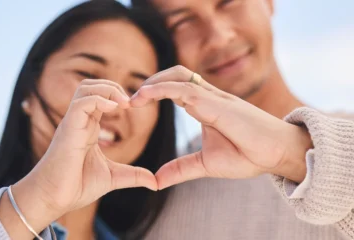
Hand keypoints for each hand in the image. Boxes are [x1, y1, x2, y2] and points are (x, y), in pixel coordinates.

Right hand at [7, 80, 156, 234]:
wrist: (53, 199)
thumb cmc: (77, 186)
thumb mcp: (113, 178)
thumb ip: (134, 176)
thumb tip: (155, 183)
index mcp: (89, 127)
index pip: (101, 98)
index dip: (118, 96)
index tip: (135, 107)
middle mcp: (80, 121)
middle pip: (92, 86)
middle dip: (113, 86)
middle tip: (131, 102)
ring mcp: (73, 123)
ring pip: (86, 88)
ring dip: (108, 89)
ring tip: (124, 103)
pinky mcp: (68, 129)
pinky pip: (81, 103)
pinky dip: (99, 100)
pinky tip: (115, 109)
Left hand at [131, 66, 311, 189]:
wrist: (276, 154)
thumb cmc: (247, 155)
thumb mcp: (205, 164)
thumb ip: (180, 169)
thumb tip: (156, 181)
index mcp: (205, 106)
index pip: (175, 89)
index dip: (154, 91)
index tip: (133, 104)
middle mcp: (208, 97)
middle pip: (176, 74)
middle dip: (152, 81)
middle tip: (130, 99)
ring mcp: (214, 98)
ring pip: (179, 76)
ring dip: (154, 83)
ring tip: (134, 98)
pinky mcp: (218, 104)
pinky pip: (187, 89)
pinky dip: (163, 89)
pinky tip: (146, 96)